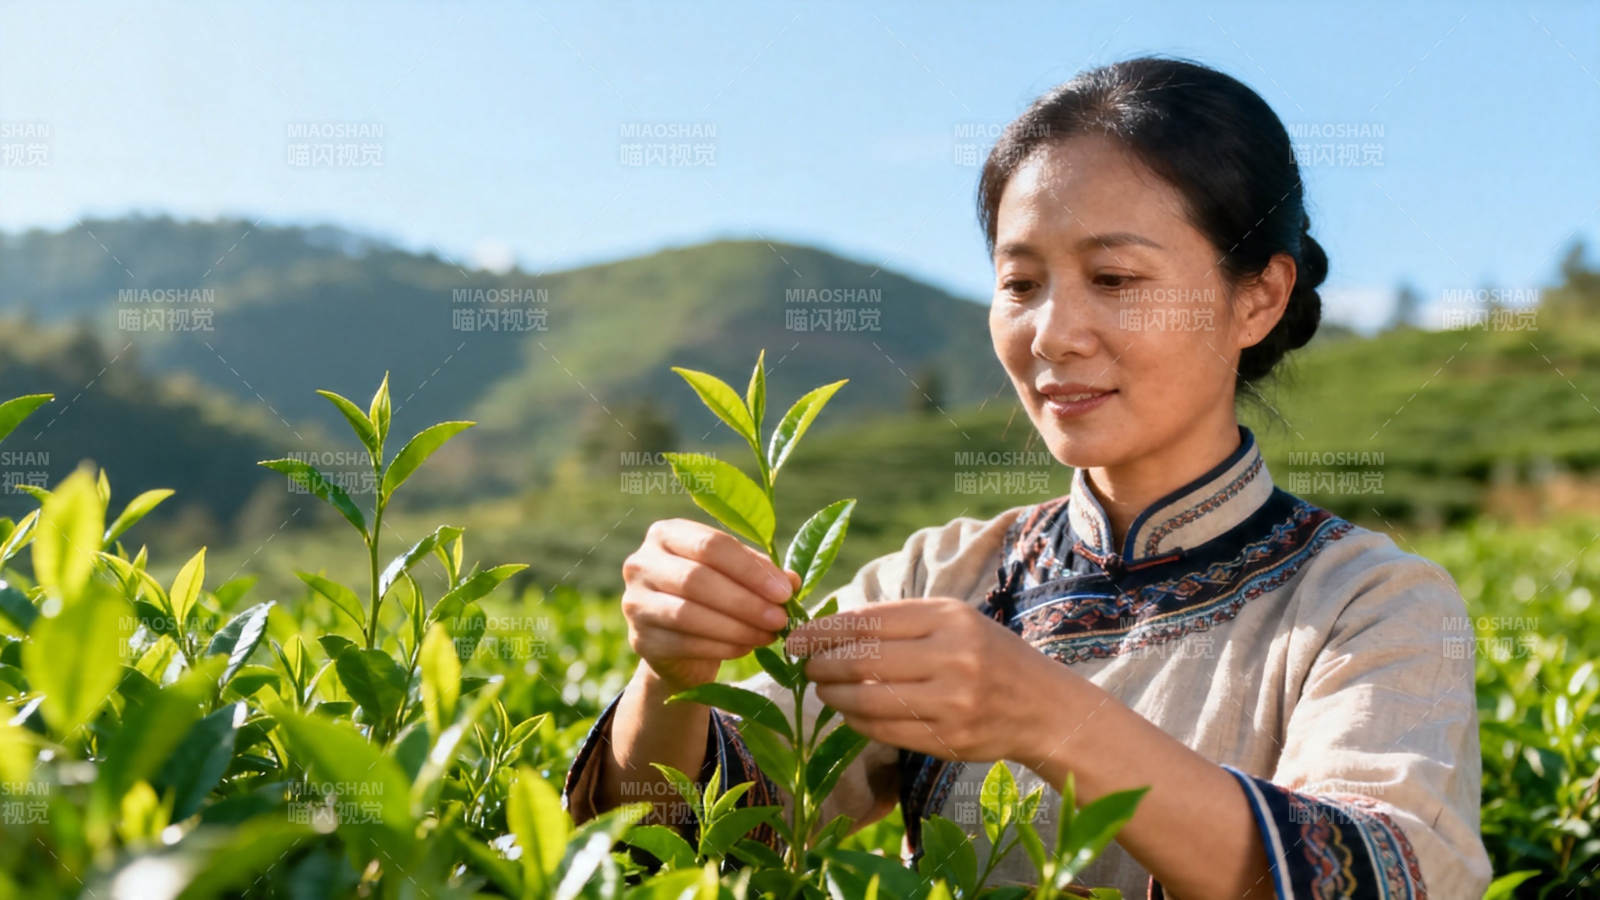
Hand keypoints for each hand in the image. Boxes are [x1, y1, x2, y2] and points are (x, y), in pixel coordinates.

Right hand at [621, 518, 800, 693]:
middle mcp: (641, 563)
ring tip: (768, 635)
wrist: (679, 647)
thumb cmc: (713, 598)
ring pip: (688, 614)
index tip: (784, 592)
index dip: (750, 570)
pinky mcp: (640, 639)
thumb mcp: (738, 577)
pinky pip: (684, 644)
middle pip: (697, 578)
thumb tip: (791, 581)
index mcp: (666, 534)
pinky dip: (722, 647)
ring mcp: (634, 602)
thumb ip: (762, 573)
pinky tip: (747, 648)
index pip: (711, 545)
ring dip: (737, 627)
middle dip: (745, 601)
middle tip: (780, 618)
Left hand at [783, 596, 1070, 765]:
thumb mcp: (956, 622)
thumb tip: (831, 627)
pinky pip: (884, 731)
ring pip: (869, 700)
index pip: (870, 620)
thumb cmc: (990, 656)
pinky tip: (848, 712)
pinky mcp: (949, 739)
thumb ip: (902, 622)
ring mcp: (952, 702)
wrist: (1045, 708)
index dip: (825, 629)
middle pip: (863, 661)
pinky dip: (856, 721)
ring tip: (823, 688)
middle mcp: (953, 657)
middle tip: (805, 665)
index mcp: (950, 618)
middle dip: (822, 663)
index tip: (798, 636)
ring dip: (834, 695)